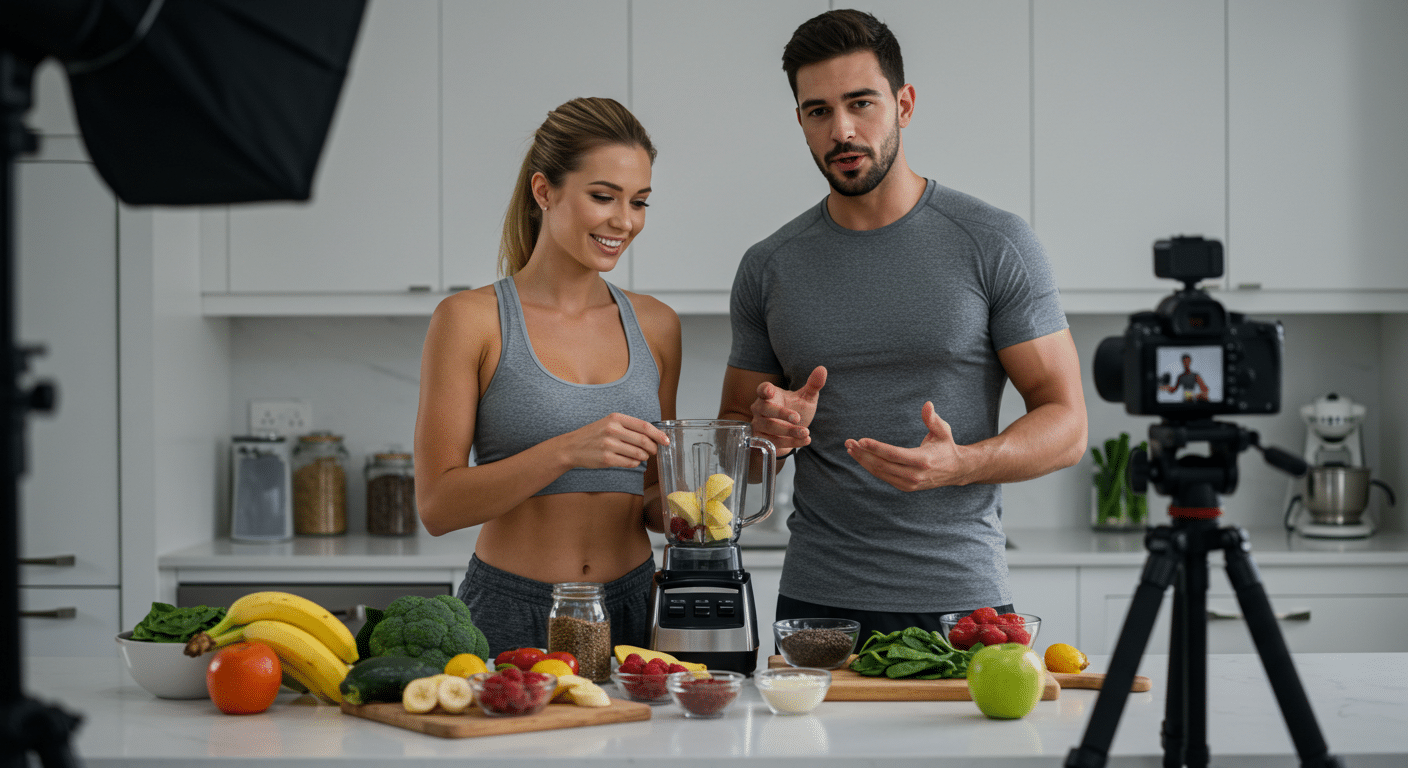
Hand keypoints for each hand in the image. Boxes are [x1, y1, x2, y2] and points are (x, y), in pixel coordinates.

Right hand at [559, 413, 669, 468]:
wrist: (572, 447)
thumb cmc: (594, 435)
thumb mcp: (609, 423)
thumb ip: (629, 426)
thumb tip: (653, 435)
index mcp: (616, 418)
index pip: (644, 426)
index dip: (658, 434)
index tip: (666, 441)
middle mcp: (613, 430)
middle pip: (644, 441)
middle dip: (653, 448)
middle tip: (654, 451)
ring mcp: (609, 445)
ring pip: (638, 454)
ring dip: (644, 457)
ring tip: (642, 456)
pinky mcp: (606, 459)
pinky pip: (630, 463)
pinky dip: (635, 464)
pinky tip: (632, 461)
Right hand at [750, 366, 825, 454]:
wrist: (791, 433)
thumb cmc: (795, 409)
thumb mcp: (806, 398)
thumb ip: (813, 385)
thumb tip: (822, 369)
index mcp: (769, 395)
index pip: (762, 389)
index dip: (764, 390)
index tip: (769, 391)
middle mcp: (760, 409)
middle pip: (765, 409)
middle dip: (781, 413)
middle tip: (798, 418)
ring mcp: (759, 424)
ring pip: (770, 427)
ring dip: (789, 431)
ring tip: (806, 432)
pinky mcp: (762, 440)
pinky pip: (774, 442)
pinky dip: (791, 442)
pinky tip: (806, 440)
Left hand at [845, 401, 967, 490]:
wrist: (955, 470)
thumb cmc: (946, 446)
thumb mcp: (943, 431)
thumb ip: (933, 419)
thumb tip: (927, 404)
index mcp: (922, 460)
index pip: (894, 454)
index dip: (876, 448)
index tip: (861, 440)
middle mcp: (914, 475)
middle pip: (882, 465)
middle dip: (863, 454)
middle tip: (848, 442)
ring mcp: (909, 484)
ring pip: (880, 473)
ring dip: (863, 461)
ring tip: (850, 448)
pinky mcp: (905, 487)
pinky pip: (883, 477)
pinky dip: (870, 467)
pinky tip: (860, 457)